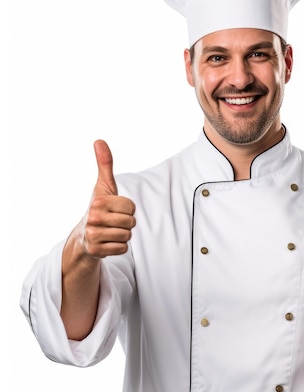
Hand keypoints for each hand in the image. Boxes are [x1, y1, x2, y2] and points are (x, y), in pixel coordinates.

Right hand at [80, 140, 135, 257]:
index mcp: (98, 202)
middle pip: (131, 223)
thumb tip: (99, 140)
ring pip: (127, 236)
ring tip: (110, 231)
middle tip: (113, 222)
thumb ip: (105, 164)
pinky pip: (122, 249)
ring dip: (123, 235)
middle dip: (126, 223)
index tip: (116, 209)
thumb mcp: (104, 186)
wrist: (84, 235)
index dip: (128, 209)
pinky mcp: (96, 251)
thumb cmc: (100, 207)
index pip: (131, 207)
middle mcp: (93, 218)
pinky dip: (118, 247)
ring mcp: (93, 236)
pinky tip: (108, 242)